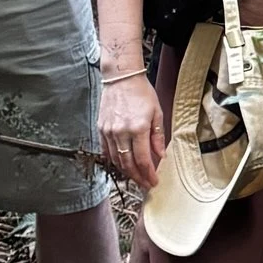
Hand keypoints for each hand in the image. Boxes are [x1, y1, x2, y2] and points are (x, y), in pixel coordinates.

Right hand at [100, 69, 165, 190]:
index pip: (142, 160)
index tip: (153, 182)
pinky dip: (114, 160)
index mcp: (138, 128)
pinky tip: (122, 165)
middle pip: (128, 164)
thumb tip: (161, 156)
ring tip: (135, 177)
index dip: (148, 174)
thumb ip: (158, 136)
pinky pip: (106, 151)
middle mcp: (121, 132)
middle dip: (137, 178)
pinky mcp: (101, 129)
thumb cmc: (141, 92)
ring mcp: (109, 131)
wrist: (121, 78)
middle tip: (145, 185)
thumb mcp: (156, 112)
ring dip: (126, 172)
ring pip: (116, 160)